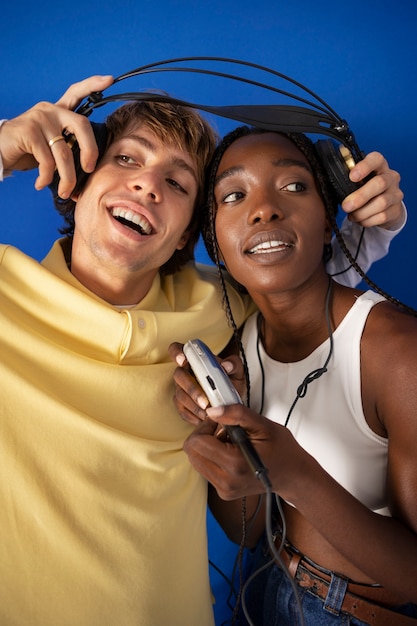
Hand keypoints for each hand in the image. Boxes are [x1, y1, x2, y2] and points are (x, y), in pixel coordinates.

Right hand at [0, 75, 113, 197]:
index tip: (109, 80)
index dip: (92, 85)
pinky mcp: (28, 131)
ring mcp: (39, 118)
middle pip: (82, 126)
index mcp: (58, 111)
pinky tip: (41, 183)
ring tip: (65, 191)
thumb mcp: (51, 145)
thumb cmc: (28, 151)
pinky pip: (47, 161)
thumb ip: (69, 144)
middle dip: (90, 151)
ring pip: (64, 152)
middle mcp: (50, 110)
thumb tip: (91, 164)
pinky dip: (46, 178)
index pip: (76, 93)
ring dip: (67, 178)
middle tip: (89, 170)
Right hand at [168, 341, 245, 425]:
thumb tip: (226, 365)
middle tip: (205, 402)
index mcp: (195, 359)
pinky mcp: (181, 404)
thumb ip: (234, 364)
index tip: (183, 360)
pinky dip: (192, 415)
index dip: (177, 353)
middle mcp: (185, 372)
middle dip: (191, 389)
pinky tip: (203, 419)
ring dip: (193, 405)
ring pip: (180, 395)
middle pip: (179, 375)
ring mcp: (181, 388)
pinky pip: (181, 410)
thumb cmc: (230, 381)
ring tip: (208, 413)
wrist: (231, 400)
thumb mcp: (237, 371)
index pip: (178, 349)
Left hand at [183, 403, 302, 500]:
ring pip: (196, 460)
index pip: (197, 442)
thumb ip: (236, 414)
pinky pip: (205, 468)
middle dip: (204, 436)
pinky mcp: (223, 492)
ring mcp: (224, 489)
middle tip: (225, 431)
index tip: (220, 421)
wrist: (294, 476)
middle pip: (192, 452)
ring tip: (231, 443)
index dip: (205, 426)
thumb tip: (212, 411)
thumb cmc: (282, 450)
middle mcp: (226, 481)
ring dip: (208, 446)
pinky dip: (213, 457)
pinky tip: (231, 453)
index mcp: (234, 464)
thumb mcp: (263, 425)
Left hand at [342, 151, 403, 229]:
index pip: (376, 159)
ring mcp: (395, 194)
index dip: (364, 167)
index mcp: (379, 166)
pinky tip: (360, 220)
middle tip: (346, 206)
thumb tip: (330, 174)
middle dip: (360, 196)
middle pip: (379, 183)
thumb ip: (347, 176)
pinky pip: (382, 216)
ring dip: (362, 212)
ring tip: (352, 215)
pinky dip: (367, 220)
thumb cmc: (365, 189)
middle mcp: (390, 177)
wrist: (383, 207)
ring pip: (381, 203)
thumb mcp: (358, 180)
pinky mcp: (396, 209)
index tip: (352, 176)